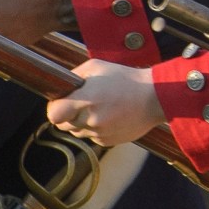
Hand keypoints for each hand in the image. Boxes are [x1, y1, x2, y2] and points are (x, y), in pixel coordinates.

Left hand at [45, 62, 163, 145]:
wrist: (155, 97)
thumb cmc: (126, 78)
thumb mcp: (97, 67)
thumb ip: (74, 76)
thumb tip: (60, 87)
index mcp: (86, 99)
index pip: (54, 115)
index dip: (56, 108)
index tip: (63, 102)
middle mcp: (91, 119)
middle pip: (63, 125)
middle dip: (69, 115)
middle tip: (84, 103)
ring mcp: (99, 133)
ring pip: (77, 132)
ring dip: (82, 123)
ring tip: (100, 109)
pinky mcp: (108, 141)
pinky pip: (92, 137)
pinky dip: (97, 129)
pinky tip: (110, 116)